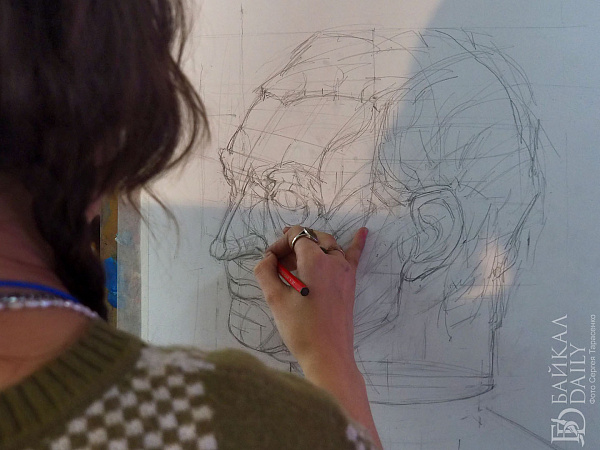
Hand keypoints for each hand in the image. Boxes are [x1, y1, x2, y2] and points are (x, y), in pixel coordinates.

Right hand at [254, 226, 381, 447]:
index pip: (296, 236)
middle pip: (312, 238)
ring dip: (313, 246)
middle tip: (279, 262)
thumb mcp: (275, 299)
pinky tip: (363, 231)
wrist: (327, 355)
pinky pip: (354, 256)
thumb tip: (268, 258)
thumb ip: (266, 271)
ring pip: (329, 245)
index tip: (271, 261)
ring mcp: (345, 271)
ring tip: (297, 259)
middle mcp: (334, 260)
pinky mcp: (350, 283)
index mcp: (315, 260)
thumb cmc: (300, 329)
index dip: (280, 244)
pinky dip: (357, 242)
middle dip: (295, 244)